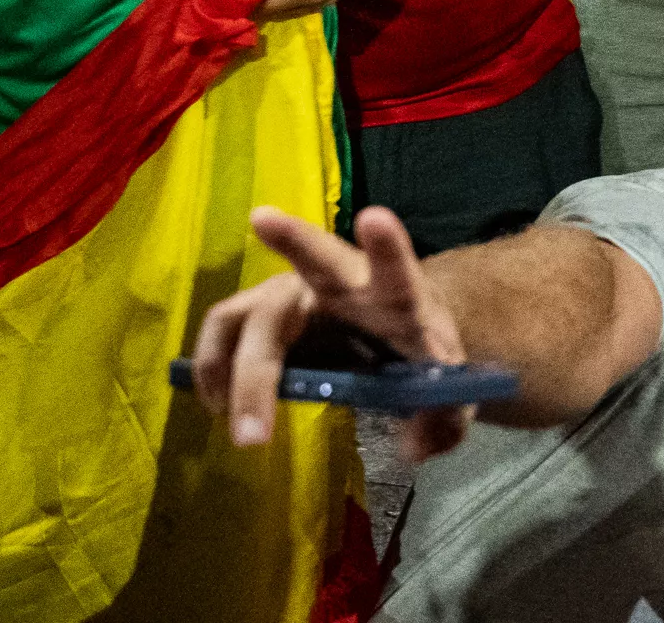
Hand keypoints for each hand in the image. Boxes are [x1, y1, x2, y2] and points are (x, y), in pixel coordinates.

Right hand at [192, 204, 472, 461]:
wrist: (397, 338)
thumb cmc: (423, 362)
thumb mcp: (449, 398)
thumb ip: (443, 421)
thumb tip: (415, 447)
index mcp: (399, 297)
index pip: (397, 268)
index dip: (387, 245)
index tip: (375, 217)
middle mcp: (345, 281)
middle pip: (318, 260)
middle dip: (294, 238)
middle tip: (263, 219)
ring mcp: (297, 292)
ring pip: (255, 307)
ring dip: (232, 359)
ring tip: (226, 415)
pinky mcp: (264, 312)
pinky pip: (226, 329)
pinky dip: (214, 367)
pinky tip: (217, 405)